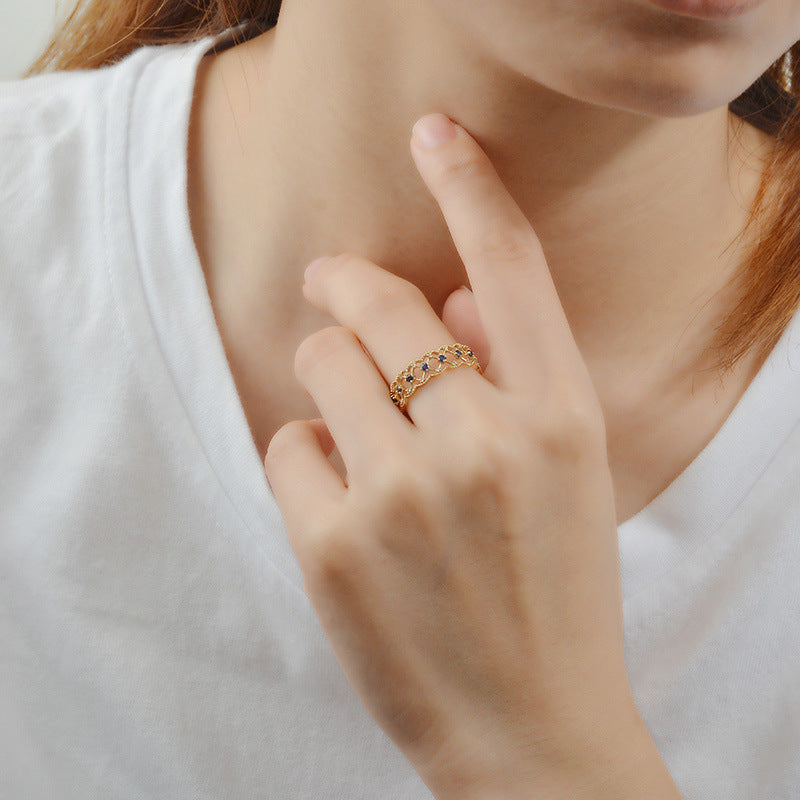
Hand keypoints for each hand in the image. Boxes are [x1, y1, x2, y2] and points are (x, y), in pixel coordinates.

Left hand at [265, 114, 670, 799]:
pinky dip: (303, 453)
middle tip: (333, 282)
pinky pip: (285, 440)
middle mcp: (485, 440)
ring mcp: (403, 491)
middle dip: (347, 285)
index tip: (432, 132)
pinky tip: (339, 499)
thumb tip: (446, 297)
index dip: (470, 185)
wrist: (532, 727)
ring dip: (328, 372)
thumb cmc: (552, 592)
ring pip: (321, 358)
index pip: (510, 267)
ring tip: (353, 424)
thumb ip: (513, 374)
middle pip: (382, 301)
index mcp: (560, 417)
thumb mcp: (567, 476)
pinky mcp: (331, 542)